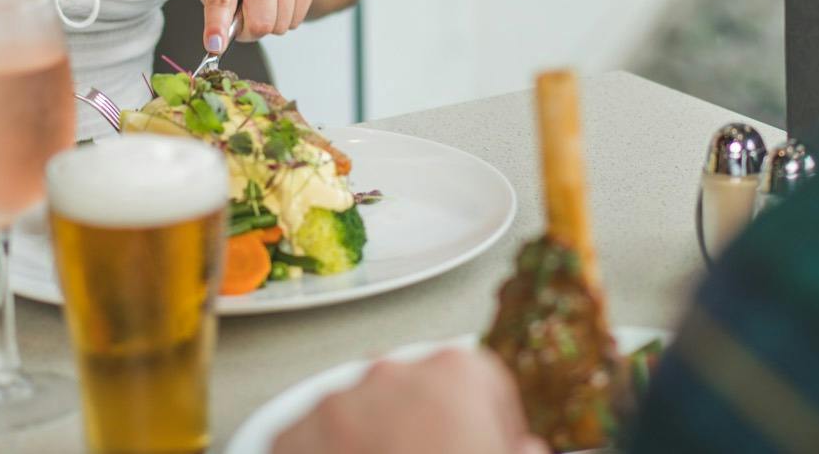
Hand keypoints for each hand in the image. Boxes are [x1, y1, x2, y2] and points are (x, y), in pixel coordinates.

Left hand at [199, 0, 316, 50]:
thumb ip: (213, 5)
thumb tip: (223, 37)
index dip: (217, 25)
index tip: (215, 45)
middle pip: (260, 22)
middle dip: (249, 31)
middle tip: (244, 17)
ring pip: (280, 25)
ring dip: (269, 23)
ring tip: (262, 1)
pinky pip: (296, 20)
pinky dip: (285, 17)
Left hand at [272, 349, 545, 453]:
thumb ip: (522, 453)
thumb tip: (525, 451)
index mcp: (457, 375)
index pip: (481, 384)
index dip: (490, 425)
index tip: (485, 448)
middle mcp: (392, 372)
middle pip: (417, 395)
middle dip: (425, 430)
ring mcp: (337, 403)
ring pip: (363, 415)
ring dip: (376, 444)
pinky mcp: (292, 437)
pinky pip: (315, 443)